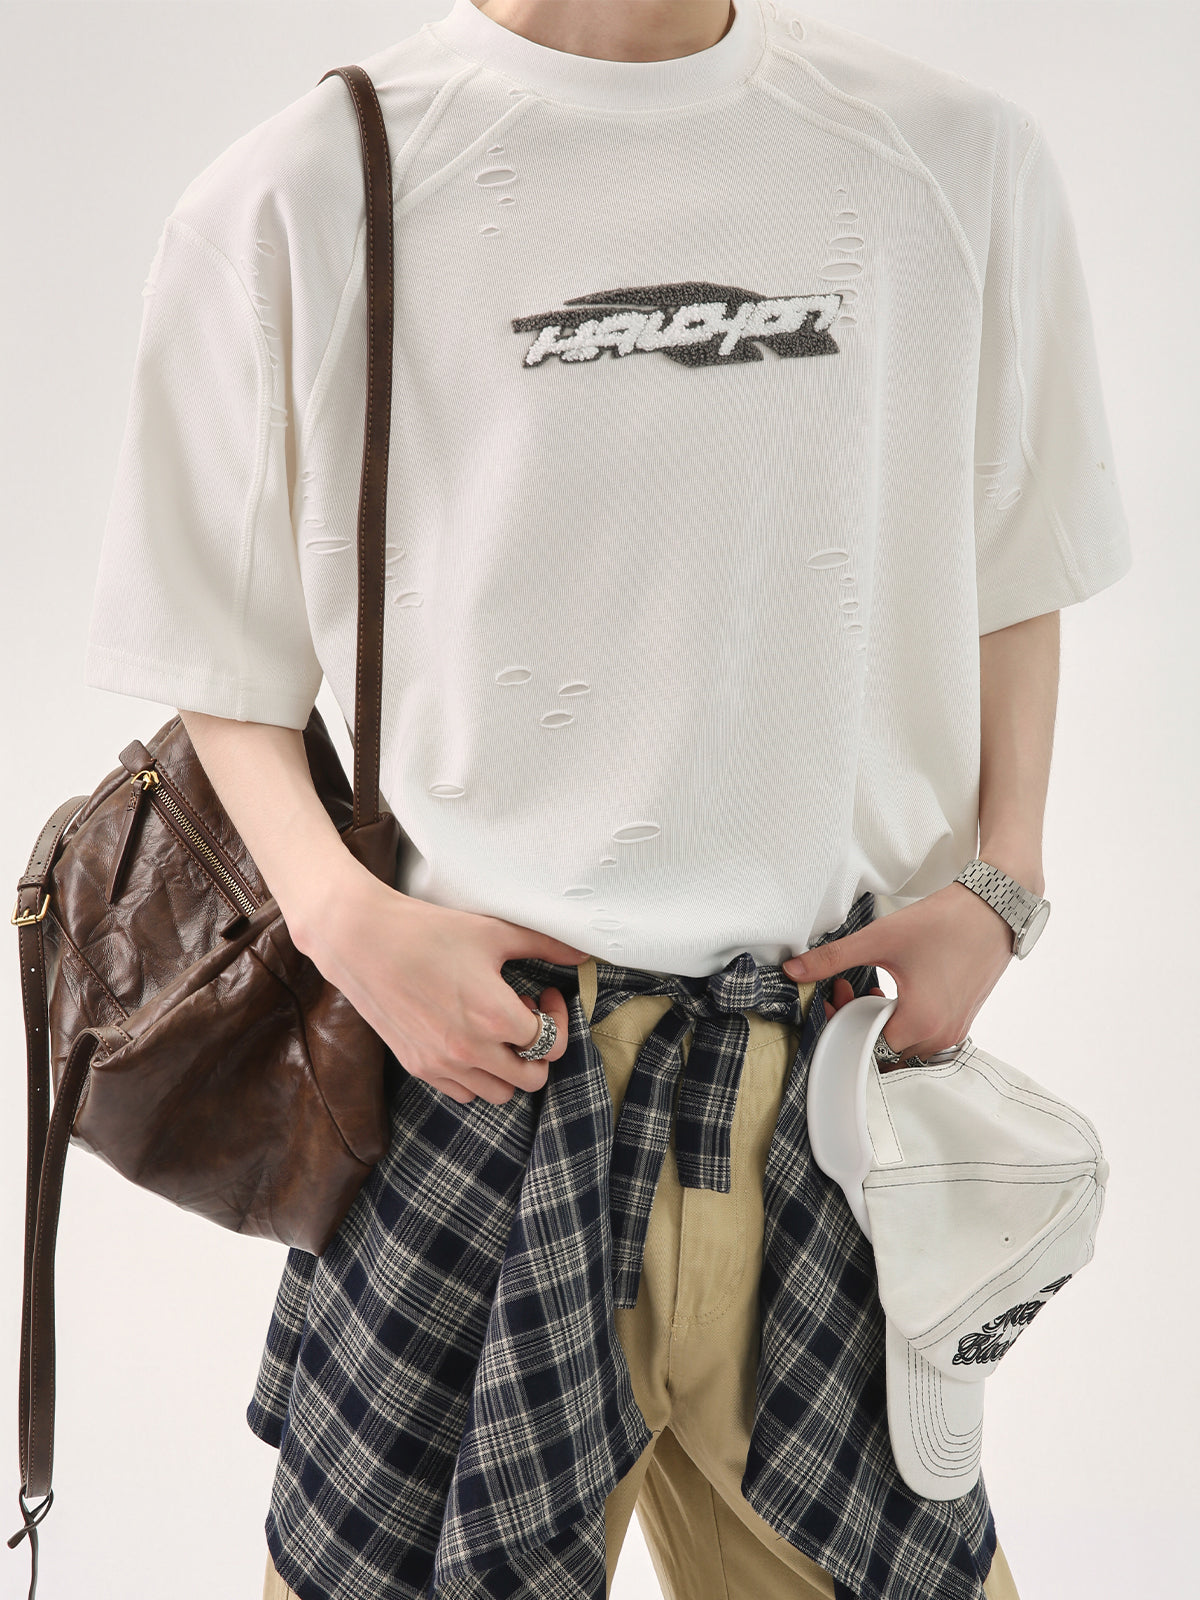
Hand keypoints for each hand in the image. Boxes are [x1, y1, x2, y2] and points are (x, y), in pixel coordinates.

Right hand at [293, 866, 590, 1106]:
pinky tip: (467, 1036)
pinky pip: (462, 1093)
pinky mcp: (416, 1066)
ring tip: (493, 1026)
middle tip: (522, 1014)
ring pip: (498, 1093)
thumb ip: (544, 945)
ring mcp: (441, 1064)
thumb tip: (583, 954)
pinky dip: (476, 1075)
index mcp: (495, 1017)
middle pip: (531, 1078)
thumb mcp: (493, 932)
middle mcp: (470, 1050)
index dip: (557, 1019)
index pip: (550, 1044)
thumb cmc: (428, 930)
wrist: (361, 939)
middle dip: (538, 1049)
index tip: (542, 995)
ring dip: (508, 1066)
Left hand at [781, 882, 1014, 1068]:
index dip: (842, 1024)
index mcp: (920, 1023)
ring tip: (870, 987)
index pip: (866, 1047)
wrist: (994, 907)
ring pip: (906, 1045)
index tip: (834, 997)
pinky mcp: (963, 1019)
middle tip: (846, 989)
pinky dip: (905, 1020)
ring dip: (882, 1022)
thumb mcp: (879, 938)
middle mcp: (941, 1035)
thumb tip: (794, 970)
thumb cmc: (943, 923)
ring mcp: (956, 1030)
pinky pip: (926, 1036)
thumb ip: (832, 958)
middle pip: (886, 1051)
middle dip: (859, 1023)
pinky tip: (895, 991)